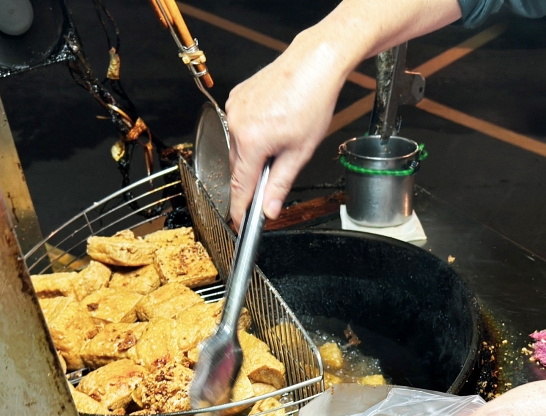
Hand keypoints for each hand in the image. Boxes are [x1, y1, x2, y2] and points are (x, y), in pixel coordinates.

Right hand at [225, 32, 349, 226]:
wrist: (313, 64)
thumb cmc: (311, 101)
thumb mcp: (301, 152)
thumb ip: (281, 184)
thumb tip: (269, 209)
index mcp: (251, 140)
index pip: (240, 185)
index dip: (239, 208)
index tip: (239, 222)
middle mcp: (236, 123)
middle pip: (238, 167)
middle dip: (254, 177)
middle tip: (275, 175)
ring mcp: (233, 108)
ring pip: (238, 147)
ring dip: (253, 154)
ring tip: (280, 141)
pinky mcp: (236, 98)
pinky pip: (238, 127)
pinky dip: (252, 135)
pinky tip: (272, 126)